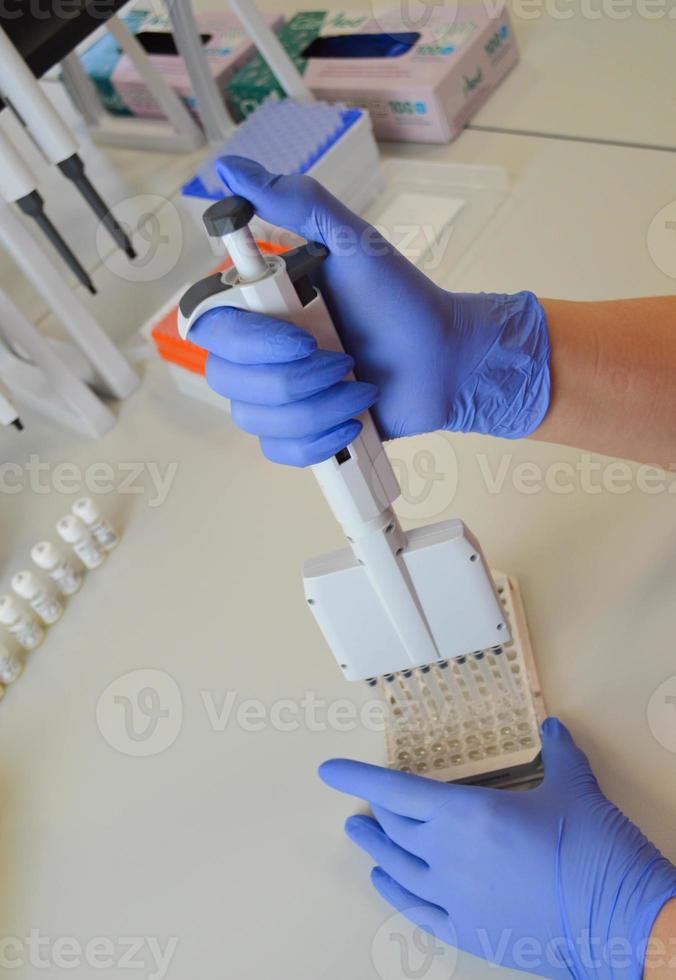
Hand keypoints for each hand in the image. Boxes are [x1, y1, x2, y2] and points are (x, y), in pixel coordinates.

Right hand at [188, 156, 550, 465]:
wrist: (446, 359)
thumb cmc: (403, 300)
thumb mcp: (354, 243)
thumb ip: (297, 204)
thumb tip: (230, 167)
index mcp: (264, 307)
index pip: (210, 330)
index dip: (246, 342)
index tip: (301, 335)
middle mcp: (261, 352)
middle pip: (227, 381)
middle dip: (294, 378)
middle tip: (345, 360)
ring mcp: (279, 396)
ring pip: (255, 419)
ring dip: (317, 408)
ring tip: (361, 391)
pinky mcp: (301, 433)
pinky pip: (281, 451)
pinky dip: (319, 441)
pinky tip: (353, 421)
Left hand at [319, 718, 675, 979]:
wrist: (620, 921)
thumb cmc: (593, 849)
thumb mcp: (575, 789)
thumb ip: (557, 753)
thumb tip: (553, 726)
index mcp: (467, 813)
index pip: (397, 788)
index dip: (359, 776)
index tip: (328, 769)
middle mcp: (449, 855)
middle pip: (396, 826)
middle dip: (377, 810)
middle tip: (364, 800)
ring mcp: (455, 898)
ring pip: (398, 867)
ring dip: (375, 847)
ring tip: (359, 834)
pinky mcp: (468, 932)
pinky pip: (417, 910)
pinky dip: (395, 893)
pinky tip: (384, 881)